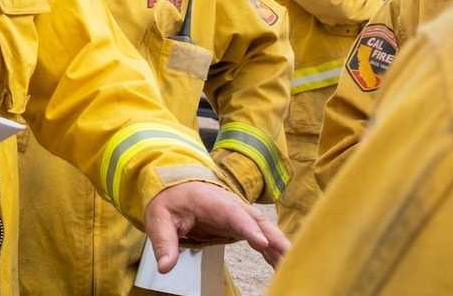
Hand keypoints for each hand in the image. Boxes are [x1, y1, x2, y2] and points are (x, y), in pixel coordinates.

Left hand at [144, 181, 289, 271]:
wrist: (176, 186)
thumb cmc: (169, 200)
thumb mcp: (159, 218)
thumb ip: (164, 242)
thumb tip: (165, 266)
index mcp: (213, 201)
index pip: (234, 214)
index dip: (249, 228)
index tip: (262, 242)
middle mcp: (233, 207)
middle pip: (258, 222)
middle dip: (275, 238)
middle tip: (291, 256)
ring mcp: (241, 216)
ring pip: (266, 230)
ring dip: (280, 246)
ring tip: (294, 265)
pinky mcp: (243, 226)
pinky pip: (263, 238)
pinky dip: (275, 251)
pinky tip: (285, 265)